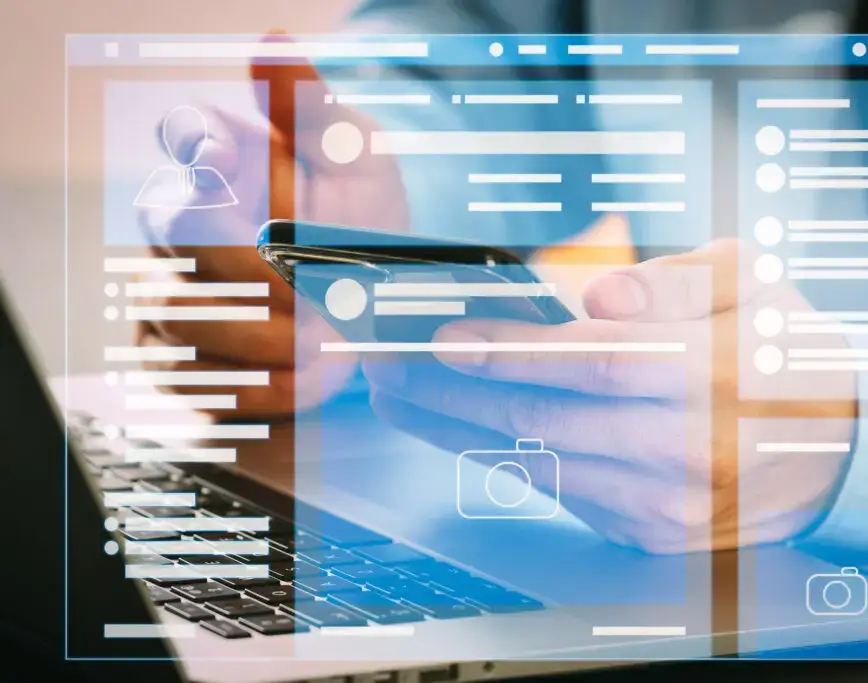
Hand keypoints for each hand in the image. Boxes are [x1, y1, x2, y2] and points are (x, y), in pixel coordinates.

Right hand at [133, 33, 405, 416]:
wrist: (372, 311)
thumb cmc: (362, 223)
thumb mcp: (360, 164)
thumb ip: (317, 111)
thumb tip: (274, 43)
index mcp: (220, 161)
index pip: (188, 137)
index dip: (213, 150)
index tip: (252, 171)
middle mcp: (178, 221)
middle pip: (181, 234)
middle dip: (258, 270)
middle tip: (323, 295)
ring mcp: (167, 288)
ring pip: (179, 309)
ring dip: (262, 333)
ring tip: (323, 342)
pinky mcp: (175, 356)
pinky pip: (188, 376)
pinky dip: (252, 384)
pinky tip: (300, 379)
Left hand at [364, 239, 856, 553]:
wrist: (837, 449)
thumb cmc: (786, 350)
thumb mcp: (752, 283)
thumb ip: (673, 281)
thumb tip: (596, 298)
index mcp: (710, 375)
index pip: (589, 361)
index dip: (506, 351)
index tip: (440, 337)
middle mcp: (682, 448)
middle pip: (544, 419)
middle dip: (452, 393)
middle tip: (389, 366)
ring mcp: (662, 502)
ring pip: (537, 462)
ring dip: (457, 431)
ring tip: (403, 396)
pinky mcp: (648, 532)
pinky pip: (558, 491)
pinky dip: (502, 460)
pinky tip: (462, 431)